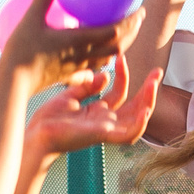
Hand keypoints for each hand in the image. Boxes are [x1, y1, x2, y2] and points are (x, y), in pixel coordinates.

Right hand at [1, 0, 141, 92]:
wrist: (13, 83)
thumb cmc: (21, 51)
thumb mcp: (30, 18)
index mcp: (81, 42)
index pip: (116, 32)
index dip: (131, 22)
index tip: (141, 10)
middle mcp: (85, 57)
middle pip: (118, 46)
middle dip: (132, 33)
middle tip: (138, 19)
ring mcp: (78, 69)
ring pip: (107, 58)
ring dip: (120, 46)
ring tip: (122, 35)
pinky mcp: (69, 76)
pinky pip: (92, 68)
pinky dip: (101, 59)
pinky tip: (96, 54)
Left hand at [26, 57, 164, 160]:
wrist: (36, 134)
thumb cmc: (49, 119)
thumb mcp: (70, 95)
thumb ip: (88, 86)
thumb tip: (105, 75)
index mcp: (97, 112)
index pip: (120, 93)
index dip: (124, 75)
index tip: (120, 56)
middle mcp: (105, 121)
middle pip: (135, 106)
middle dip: (148, 89)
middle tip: (158, 71)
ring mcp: (106, 129)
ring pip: (137, 119)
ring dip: (148, 102)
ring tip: (153, 84)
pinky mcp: (102, 136)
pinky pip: (128, 134)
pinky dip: (139, 124)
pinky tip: (146, 110)